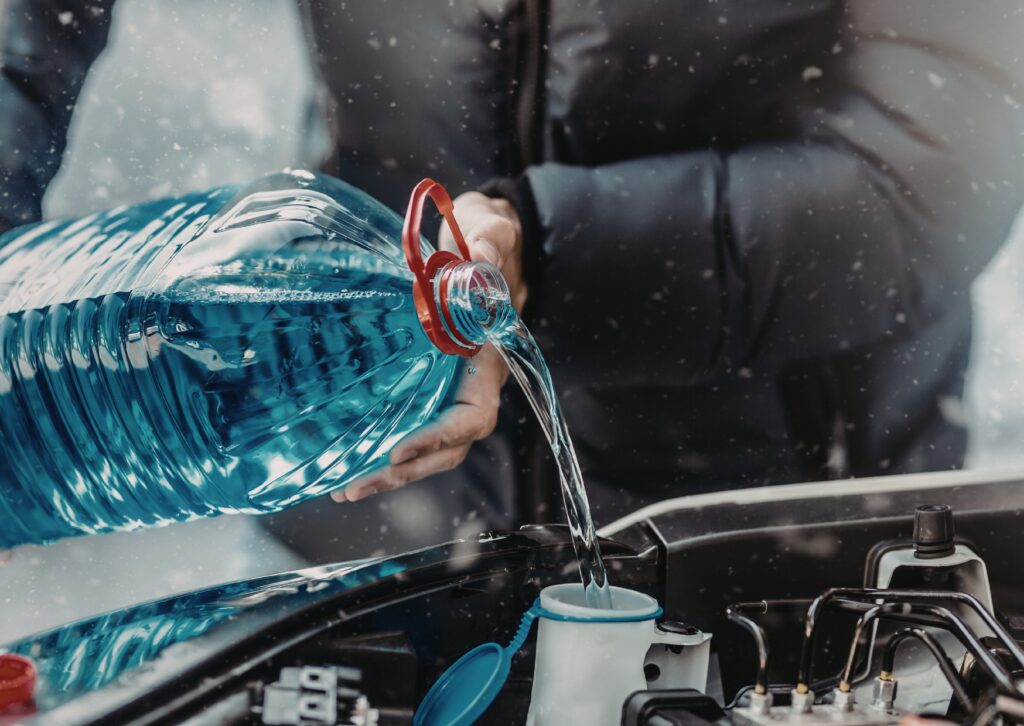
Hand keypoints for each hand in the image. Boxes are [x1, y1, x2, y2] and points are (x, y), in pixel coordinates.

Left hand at [334, 192, 525, 501]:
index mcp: (489, 364)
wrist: (479, 253)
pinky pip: (405, 425)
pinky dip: (379, 447)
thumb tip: (480, 253)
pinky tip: (344, 459)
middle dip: (404, 470)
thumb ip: (490, 246)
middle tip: (355, 484)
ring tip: (343, 486)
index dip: (440, 438)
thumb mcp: (492, 238)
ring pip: (425, 447)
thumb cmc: (487, 249)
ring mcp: (445, 391)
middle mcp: (469, 386)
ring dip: (387, 470)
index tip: (399, 447)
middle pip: (446, 448)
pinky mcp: (421, 387)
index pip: (473, 416)